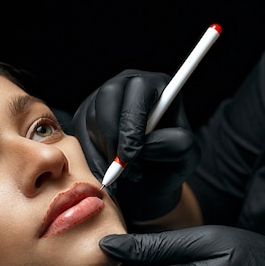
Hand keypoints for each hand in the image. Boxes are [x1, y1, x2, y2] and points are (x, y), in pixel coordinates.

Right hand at [72, 69, 198, 220]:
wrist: (149, 181)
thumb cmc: (170, 164)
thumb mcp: (186, 157)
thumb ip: (175, 145)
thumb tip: (145, 142)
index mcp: (157, 86)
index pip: (139, 90)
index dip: (132, 123)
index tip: (131, 155)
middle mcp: (128, 84)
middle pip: (109, 95)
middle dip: (112, 135)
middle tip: (121, 168)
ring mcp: (103, 98)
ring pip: (91, 116)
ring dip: (103, 151)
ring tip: (123, 176)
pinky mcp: (85, 116)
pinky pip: (78, 134)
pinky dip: (90, 158)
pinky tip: (107, 174)